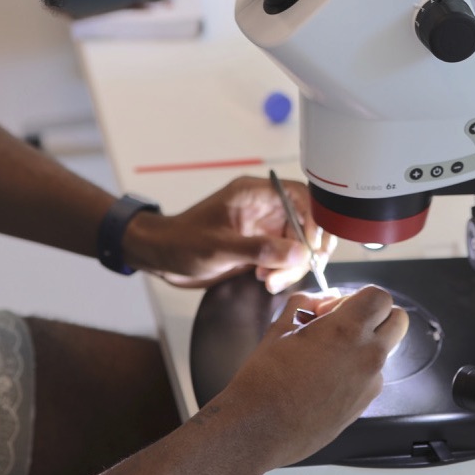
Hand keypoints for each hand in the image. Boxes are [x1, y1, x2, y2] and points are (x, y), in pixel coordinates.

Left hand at [126, 176, 335, 292]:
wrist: (161, 257)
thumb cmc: (181, 242)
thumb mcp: (219, 247)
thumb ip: (259, 249)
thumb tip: (297, 252)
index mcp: (255, 194)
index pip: (301, 196)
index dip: (313, 221)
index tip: (311, 248)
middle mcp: (264, 208)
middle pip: (305, 222)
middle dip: (304, 249)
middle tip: (293, 270)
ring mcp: (263, 228)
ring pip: (298, 243)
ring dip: (293, 265)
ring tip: (271, 281)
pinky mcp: (260, 247)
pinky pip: (286, 257)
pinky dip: (284, 271)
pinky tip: (266, 280)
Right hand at [213, 286, 407, 465]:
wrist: (260, 427)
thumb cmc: (265, 381)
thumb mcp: (280, 327)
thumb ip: (306, 303)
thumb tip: (320, 300)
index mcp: (347, 330)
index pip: (379, 296)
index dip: (359, 296)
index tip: (337, 307)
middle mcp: (368, 356)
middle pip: (397, 320)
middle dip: (376, 316)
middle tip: (344, 324)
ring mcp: (370, 383)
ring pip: (383, 350)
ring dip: (364, 345)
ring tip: (326, 356)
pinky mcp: (365, 404)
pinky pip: (372, 377)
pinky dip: (356, 372)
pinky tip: (325, 379)